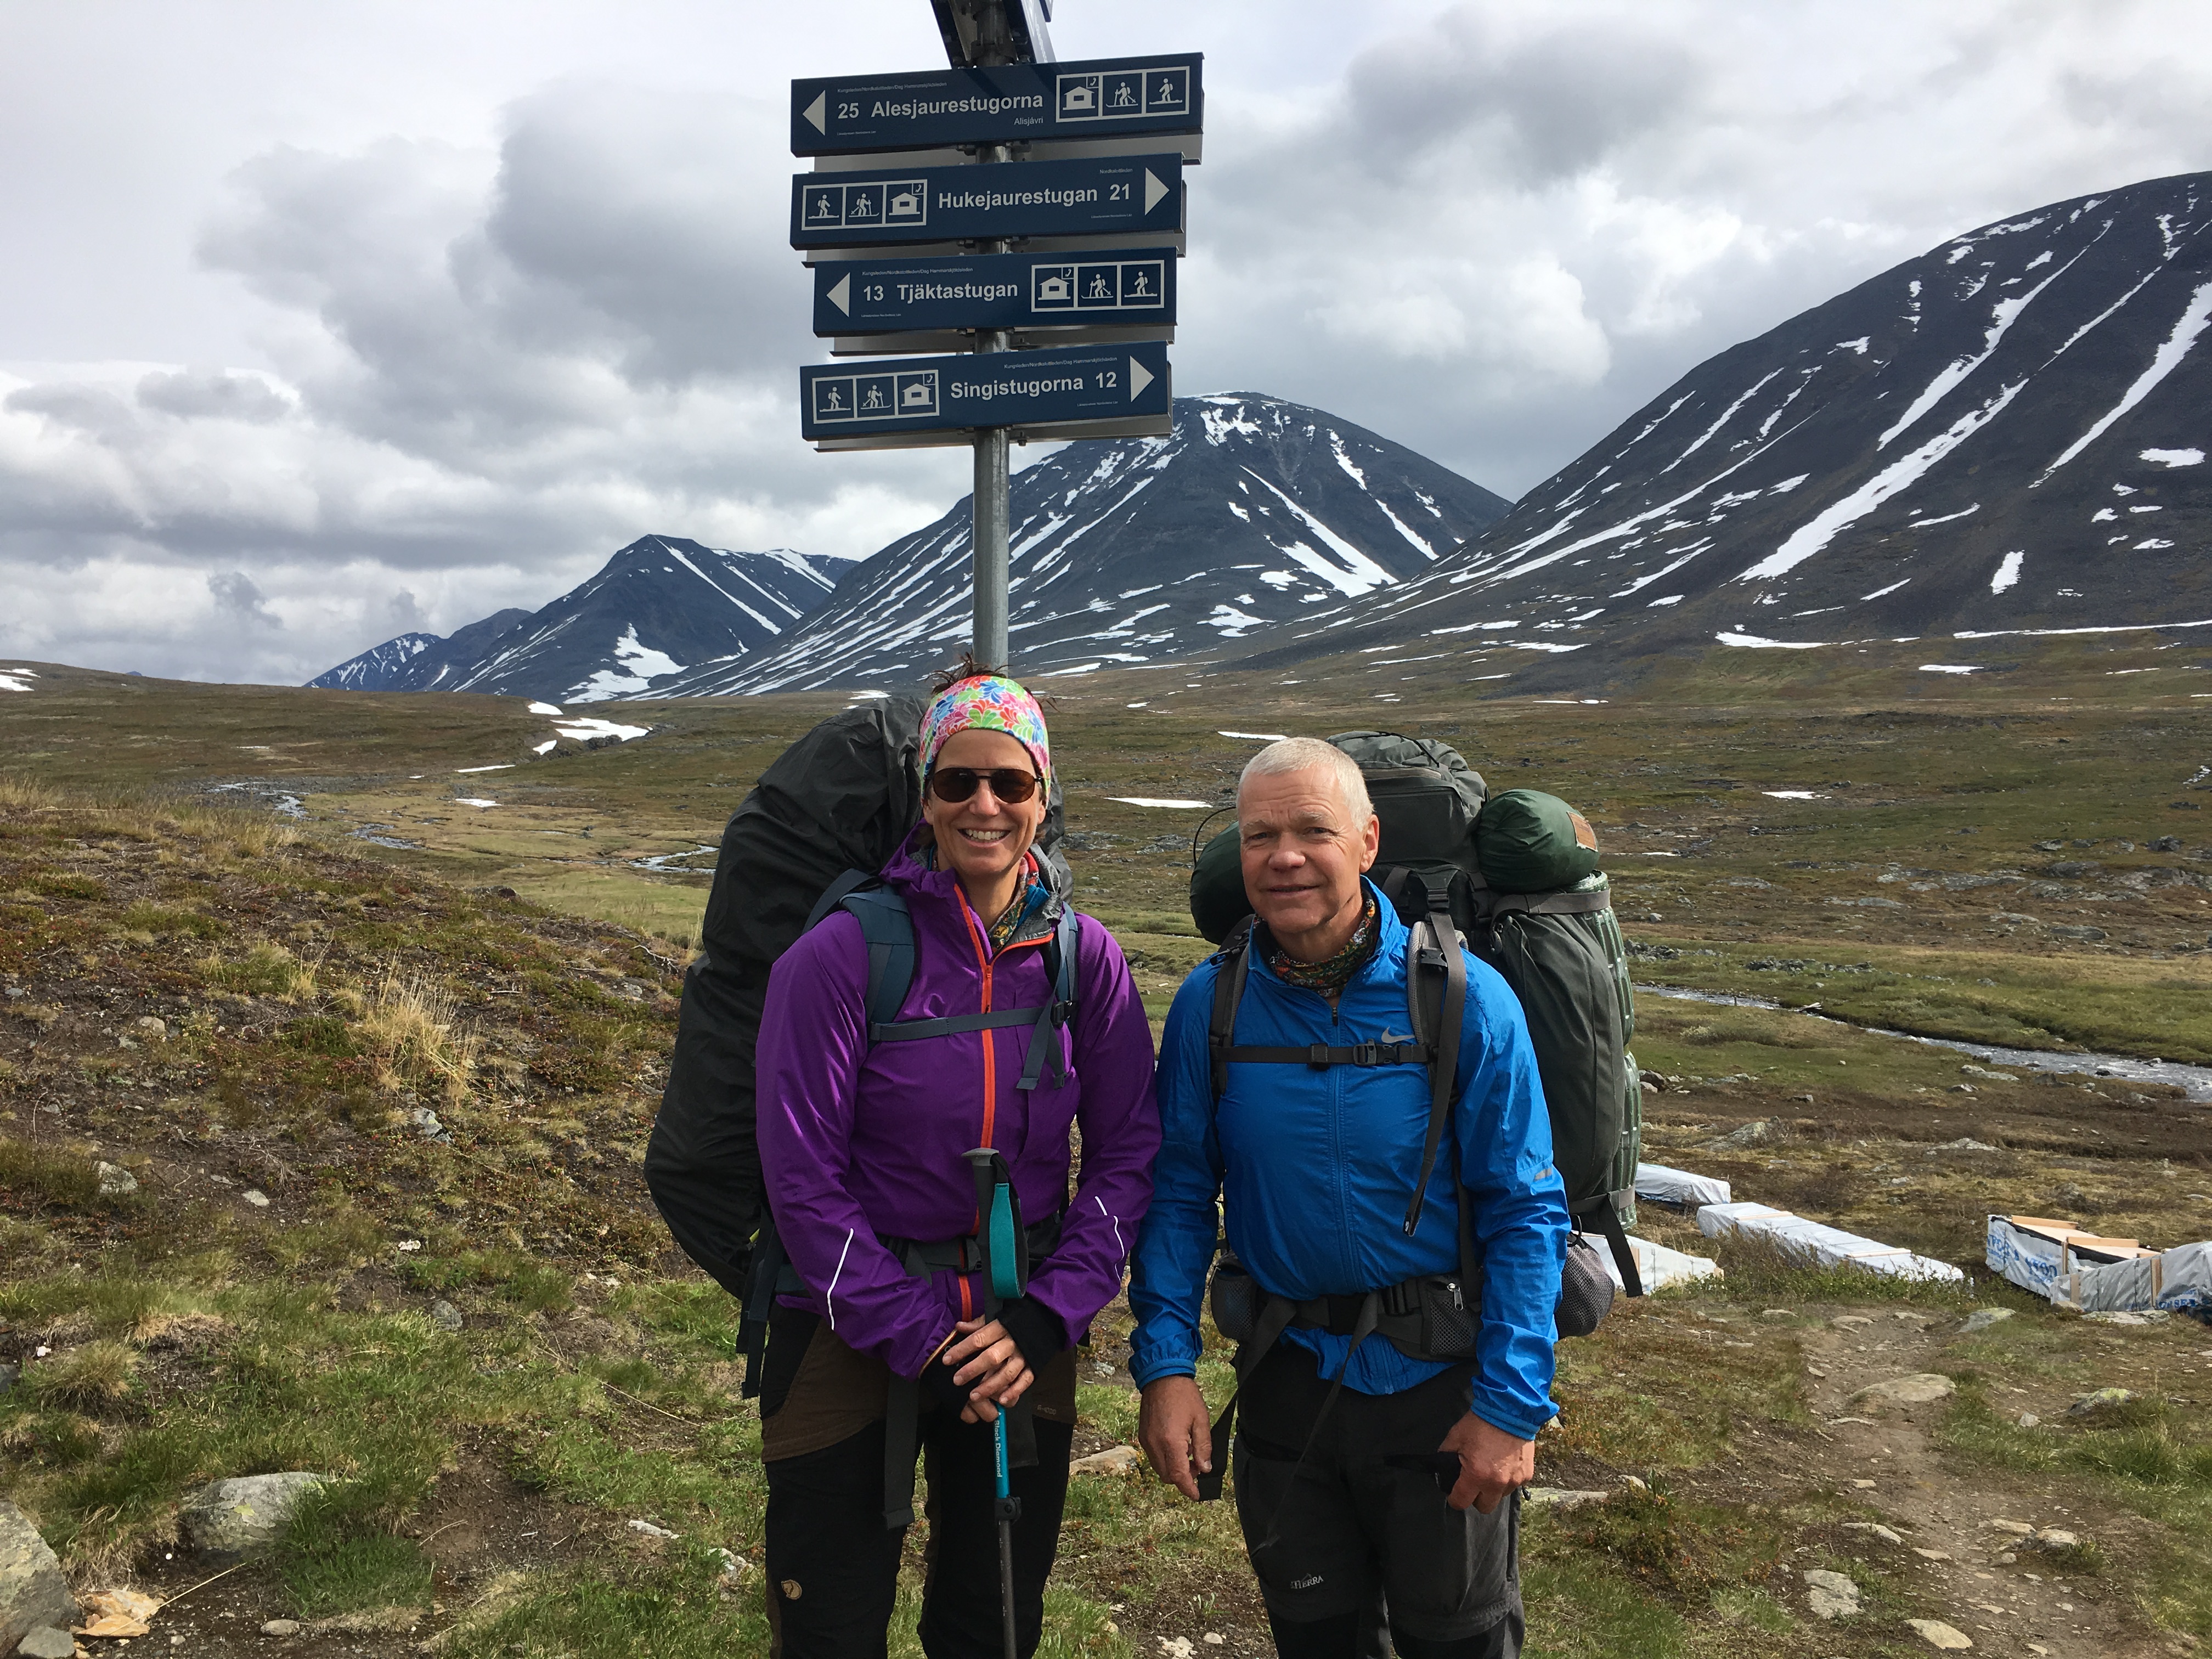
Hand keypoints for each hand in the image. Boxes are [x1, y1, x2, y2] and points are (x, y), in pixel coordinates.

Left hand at [939, 1317, 1033, 1423]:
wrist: (1044, 1320)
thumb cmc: (1014, 1320)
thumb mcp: (996, 1316)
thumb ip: (978, 1325)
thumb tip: (958, 1327)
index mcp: (1001, 1328)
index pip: (978, 1339)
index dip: (961, 1350)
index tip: (946, 1360)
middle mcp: (1012, 1343)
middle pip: (991, 1358)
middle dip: (973, 1370)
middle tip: (957, 1380)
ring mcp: (1023, 1356)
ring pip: (1006, 1374)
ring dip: (990, 1386)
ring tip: (974, 1396)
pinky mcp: (1033, 1366)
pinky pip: (1025, 1381)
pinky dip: (1014, 1392)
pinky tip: (1002, 1401)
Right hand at [1138, 1376, 1212, 1500]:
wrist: (1161, 1376)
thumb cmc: (1184, 1395)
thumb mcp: (1201, 1419)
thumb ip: (1204, 1446)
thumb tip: (1205, 1468)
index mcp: (1171, 1442)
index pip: (1179, 1476)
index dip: (1188, 1489)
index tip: (1197, 1495)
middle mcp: (1155, 1444)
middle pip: (1167, 1476)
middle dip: (1183, 1478)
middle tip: (1198, 1466)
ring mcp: (1146, 1440)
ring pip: (1159, 1468)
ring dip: (1173, 1468)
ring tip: (1189, 1452)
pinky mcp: (1142, 1435)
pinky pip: (1153, 1456)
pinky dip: (1165, 1458)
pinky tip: (1177, 1444)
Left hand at [1440, 1414, 1533, 1513]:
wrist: (1510, 1409)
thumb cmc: (1481, 1422)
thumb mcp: (1455, 1437)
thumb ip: (1446, 1456)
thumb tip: (1441, 1468)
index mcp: (1476, 1475)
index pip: (1461, 1502)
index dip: (1454, 1498)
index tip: (1453, 1492)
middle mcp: (1497, 1483)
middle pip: (1484, 1508)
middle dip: (1475, 1498)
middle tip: (1472, 1482)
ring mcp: (1515, 1480)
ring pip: (1500, 1497)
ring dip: (1493, 1489)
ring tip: (1490, 1469)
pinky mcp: (1527, 1475)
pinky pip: (1514, 1486)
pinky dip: (1507, 1480)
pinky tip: (1503, 1463)